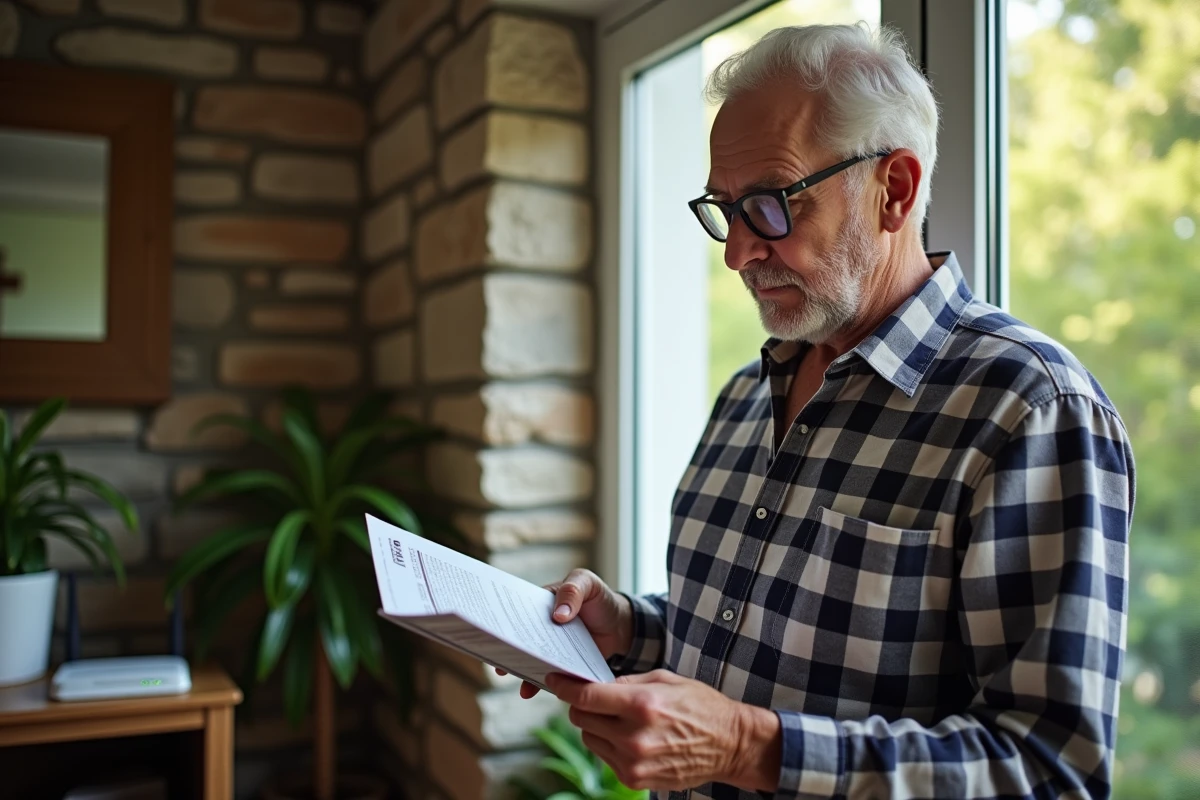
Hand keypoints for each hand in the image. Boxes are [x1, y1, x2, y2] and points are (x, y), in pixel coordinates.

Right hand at [496, 569, 633, 698]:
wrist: (621, 626)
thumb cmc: (600, 599)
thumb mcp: (588, 583)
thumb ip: (572, 592)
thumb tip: (558, 616)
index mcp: (542, 602)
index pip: (517, 609)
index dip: (503, 618)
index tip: (493, 628)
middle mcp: (541, 626)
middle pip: (519, 636)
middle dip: (506, 646)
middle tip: (495, 657)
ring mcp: (550, 646)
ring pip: (530, 657)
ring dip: (518, 667)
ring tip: (509, 676)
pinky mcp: (561, 664)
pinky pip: (546, 673)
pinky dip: (537, 682)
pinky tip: (529, 691)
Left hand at [545, 670, 781, 792]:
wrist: (729, 744)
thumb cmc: (700, 706)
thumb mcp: (665, 679)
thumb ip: (626, 683)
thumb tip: (596, 685)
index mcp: (642, 705)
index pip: (586, 697)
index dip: (564, 687)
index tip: (554, 680)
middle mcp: (634, 736)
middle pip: (581, 718)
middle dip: (584, 705)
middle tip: (599, 699)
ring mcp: (633, 762)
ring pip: (589, 737)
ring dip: (597, 726)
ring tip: (623, 720)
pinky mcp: (634, 779)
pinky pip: (604, 756)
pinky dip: (609, 744)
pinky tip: (631, 737)